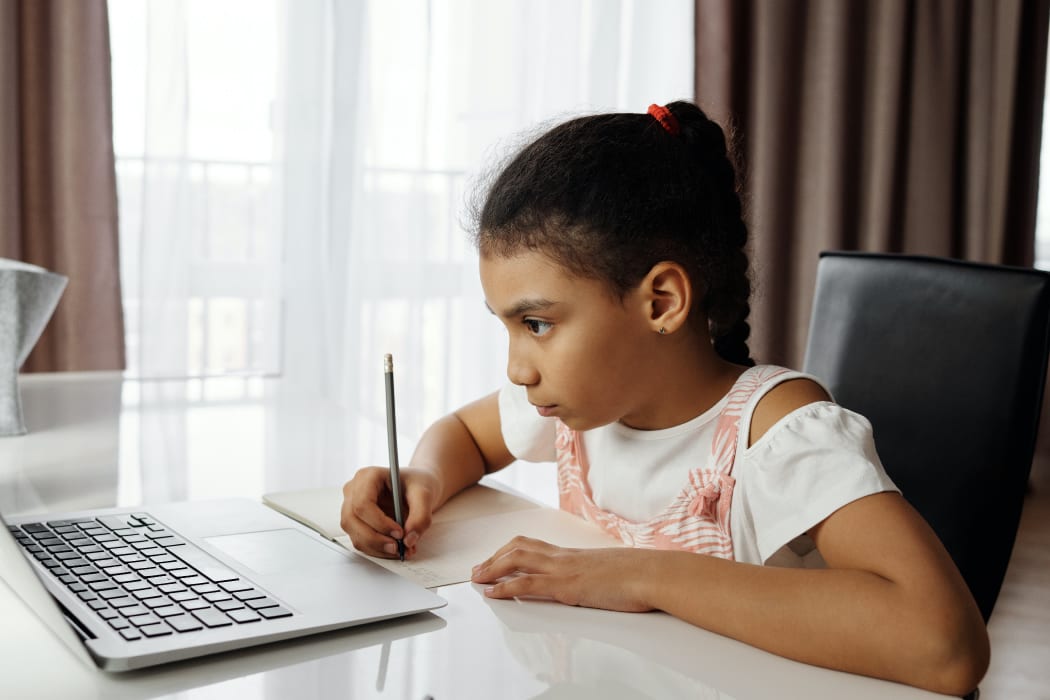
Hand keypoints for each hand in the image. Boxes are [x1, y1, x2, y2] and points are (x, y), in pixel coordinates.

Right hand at [341, 467, 440, 558]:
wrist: (415, 489)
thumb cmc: (416, 484)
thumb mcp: (425, 494)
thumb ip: (421, 516)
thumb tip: (409, 540)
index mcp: (368, 476)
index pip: (362, 503)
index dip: (379, 522)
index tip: (400, 532)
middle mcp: (354, 491)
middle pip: (352, 520)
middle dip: (375, 539)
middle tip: (398, 547)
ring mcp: (351, 508)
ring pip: (355, 534)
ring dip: (377, 548)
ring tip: (401, 549)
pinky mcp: (356, 524)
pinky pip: (361, 542)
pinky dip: (378, 550)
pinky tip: (395, 549)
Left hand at [470, 536, 655, 612]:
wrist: (652, 574)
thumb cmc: (639, 575)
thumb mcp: (610, 572)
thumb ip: (595, 574)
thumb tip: (593, 582)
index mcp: (573, 554)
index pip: (534, 545)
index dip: (511, 550)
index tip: (497, 558)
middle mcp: (564, 557)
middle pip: (519, 547)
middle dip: (494, 557)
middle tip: (477, 569)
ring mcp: (563, 569)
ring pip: (516, 560)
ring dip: (492, 568)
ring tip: (476, 578)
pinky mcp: (565, 585)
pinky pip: (527, 583)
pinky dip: (504, 587)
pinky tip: (492, 593)